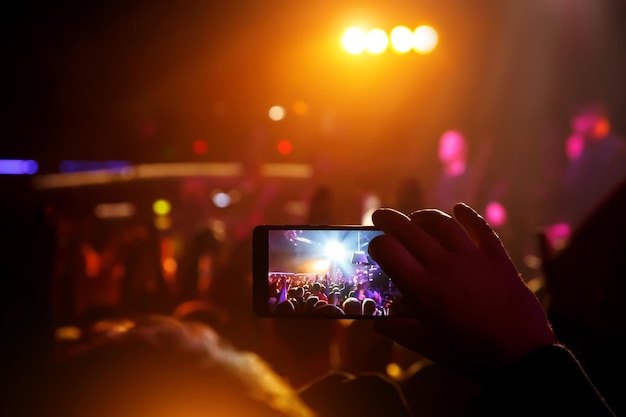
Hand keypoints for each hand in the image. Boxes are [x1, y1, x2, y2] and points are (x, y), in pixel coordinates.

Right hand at [368, 203, 557, 380]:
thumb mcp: (429, 347)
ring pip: (442, 223)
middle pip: (409, 230)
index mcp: (422, 288)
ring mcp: (471, 258)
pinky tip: (459, 209)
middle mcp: (443, 266)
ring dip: (424, 216)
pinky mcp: (496, 257)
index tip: (374, 246)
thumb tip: (378, 324)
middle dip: (389, 220)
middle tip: (381, 217)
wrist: (520, 355)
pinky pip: (480, 228)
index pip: (389, 251)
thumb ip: (400, 331)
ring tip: (416, 217)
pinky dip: (468, 215)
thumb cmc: (470, 354)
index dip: (376, 243)